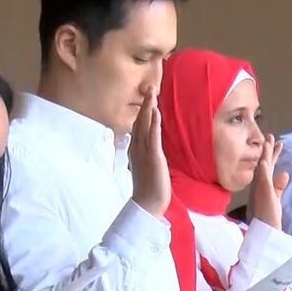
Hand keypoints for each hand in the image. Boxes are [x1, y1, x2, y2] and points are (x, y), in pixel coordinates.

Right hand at [129, 86, 170, 217]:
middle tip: (149, 86)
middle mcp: (138, 148)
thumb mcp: (147, 167)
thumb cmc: (149, 188)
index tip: (147, 99)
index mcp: (136, 150)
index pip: (139, 127)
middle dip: (145, 104)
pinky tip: (155, 112)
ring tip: (152, 92)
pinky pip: (152, 137)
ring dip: (148, 108)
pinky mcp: (153, 157)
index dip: (142, 112)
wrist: (147, 203)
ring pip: (145, 125)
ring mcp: (144, 152)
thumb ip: (147, 155)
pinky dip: (153, 123)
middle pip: (140, 122)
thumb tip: (149, 149)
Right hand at [248, 135, 287, 229]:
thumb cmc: (268, 219)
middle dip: (268, 151)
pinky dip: (263, 170)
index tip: (277, 143)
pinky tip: (265, 161)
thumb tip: (284, 173)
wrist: (263, 233)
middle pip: (264, 165)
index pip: (267, 168)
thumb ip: (279, 187)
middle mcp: (258, 187)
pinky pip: (262, 180)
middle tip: (271, 136)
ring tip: (268, 141)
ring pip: (262, 169)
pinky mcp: (263, 195)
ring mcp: (259, 190)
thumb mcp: (275, 200)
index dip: (272, 156)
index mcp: (262, 188)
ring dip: (265, 155)